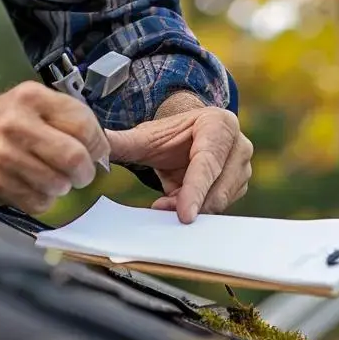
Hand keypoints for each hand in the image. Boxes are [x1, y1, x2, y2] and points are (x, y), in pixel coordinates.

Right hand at [0, 81, 111, 215]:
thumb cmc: (2, 118)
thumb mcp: (33, 101)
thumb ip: (67, 117)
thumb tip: (102, 150)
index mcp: (32, 99)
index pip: (83, 124)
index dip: (97, 145)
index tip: (95, 153)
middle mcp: (17, 124)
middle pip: (73, 158)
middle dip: (84, 172)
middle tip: (79, 174)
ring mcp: (3, 156)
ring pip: (57, 185)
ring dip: (61, 186)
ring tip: (51, 177)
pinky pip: (37, 203)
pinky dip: (43, 199)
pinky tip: (33, 186)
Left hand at [104, 102, 252, 223]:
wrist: (189, 135)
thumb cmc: (171, 135)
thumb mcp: (147, 137)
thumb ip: (123, 141)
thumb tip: (96, 144)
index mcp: (219, 124)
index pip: (208, 162)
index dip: (196, 190)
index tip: (184, 215)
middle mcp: (238, 145)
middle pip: (218, 188)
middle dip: (188, 202)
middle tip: (159, 207)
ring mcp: (243, 168)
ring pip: (219, 201)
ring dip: (190, 206)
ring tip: (166, 197)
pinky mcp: (240, 187)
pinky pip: (219, 209)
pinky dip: (197, 208)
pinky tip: (179, 199)